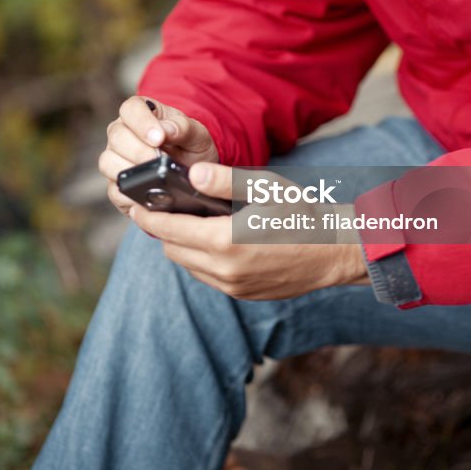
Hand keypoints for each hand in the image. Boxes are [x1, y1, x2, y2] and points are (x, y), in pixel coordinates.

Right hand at [99, 96, 218, 214]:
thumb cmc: (191, 148)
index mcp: (142, 114)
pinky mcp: (116, 186)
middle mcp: (123, 134)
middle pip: (117, 136)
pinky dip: (130, 194)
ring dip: (132, 170)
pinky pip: (113, 191)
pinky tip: (148, 193)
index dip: (142, 122)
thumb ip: (183, 128)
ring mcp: (115, 159)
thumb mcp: (196, 134)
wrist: (194, 175)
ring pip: (108, 162)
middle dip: (140, 150)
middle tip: (160, 160)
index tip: (159, 138)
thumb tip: (167, 130)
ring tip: (155, 176)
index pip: (131, 109)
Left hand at [129, 161, 369, 299]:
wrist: (335, 252)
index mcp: (226, 242)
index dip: (149, 216)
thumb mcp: (267, 188)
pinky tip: (213, 240)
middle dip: (164, 229)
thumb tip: (193, 174)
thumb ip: (227, 180)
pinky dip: (201, 259)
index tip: (135, 205)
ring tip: (187, 221)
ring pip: (188, 265)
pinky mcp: (243, 295)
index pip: (170, 229)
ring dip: (182, 245)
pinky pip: (207, 276)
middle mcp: (225, 270)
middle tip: (161, 207)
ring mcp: (233, 287)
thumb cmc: (302, 214)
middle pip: (173, 249)